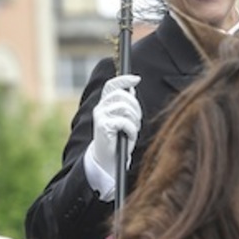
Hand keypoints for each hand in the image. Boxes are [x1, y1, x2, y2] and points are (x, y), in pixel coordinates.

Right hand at [87, 75, 141, 192]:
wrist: (108, 159)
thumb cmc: (118, 139)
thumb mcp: (124, 119)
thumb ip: (126, 105)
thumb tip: (132, 89)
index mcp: (105, 104)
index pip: (112, 85)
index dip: (124, 79)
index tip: (137, 79)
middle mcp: (100, 108)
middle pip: (123, 95)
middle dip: (136, 107)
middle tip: (138, 120)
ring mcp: (100, 116)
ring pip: (125, 107)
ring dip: (134, 120)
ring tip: (133, 130)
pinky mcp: (102, 126)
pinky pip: (124, 122)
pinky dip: (131, 130)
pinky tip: (129, 136)